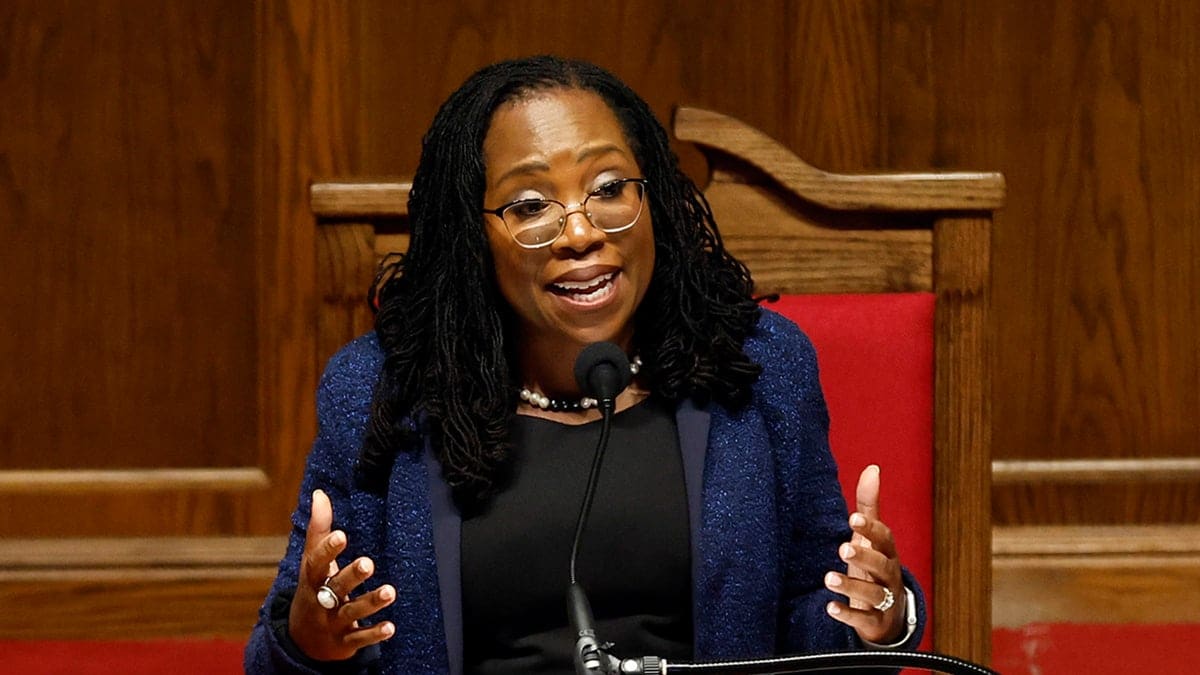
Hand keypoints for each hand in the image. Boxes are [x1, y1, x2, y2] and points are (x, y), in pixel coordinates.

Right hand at [288, 489, 396, 660]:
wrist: (302, 639)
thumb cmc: (313, 588)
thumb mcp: (312, 562)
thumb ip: (319, 529)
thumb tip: (320, 493)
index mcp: (312, 579)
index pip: (317, 563)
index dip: (328, 549)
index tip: (341, 535)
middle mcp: (321, 600)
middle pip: (335, 587)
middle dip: (351, 576)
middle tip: (368, 562)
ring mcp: (332, 623)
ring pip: (351, 613)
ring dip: (370, 603)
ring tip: (390, 592)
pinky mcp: (345, 641)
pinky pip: (360, 639)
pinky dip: (374, 633)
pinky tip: (391, 627)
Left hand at [823, 465, 907, 643]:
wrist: (889, 614)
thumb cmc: (875, 567)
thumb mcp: (872, 537)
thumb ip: (870, 505)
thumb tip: (872, 468)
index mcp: (888, 552)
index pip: (885, 538)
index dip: (871, 529)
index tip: (853, 519)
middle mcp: (888, 575)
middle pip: (881, 566)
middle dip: (864, 557)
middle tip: (843, 549)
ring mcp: (883, 601)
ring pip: (872, 595)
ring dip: (851, 587)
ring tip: (829, 578)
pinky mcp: (874, 622)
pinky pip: (863, 620)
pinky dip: (847, 614)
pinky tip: (830, 607)